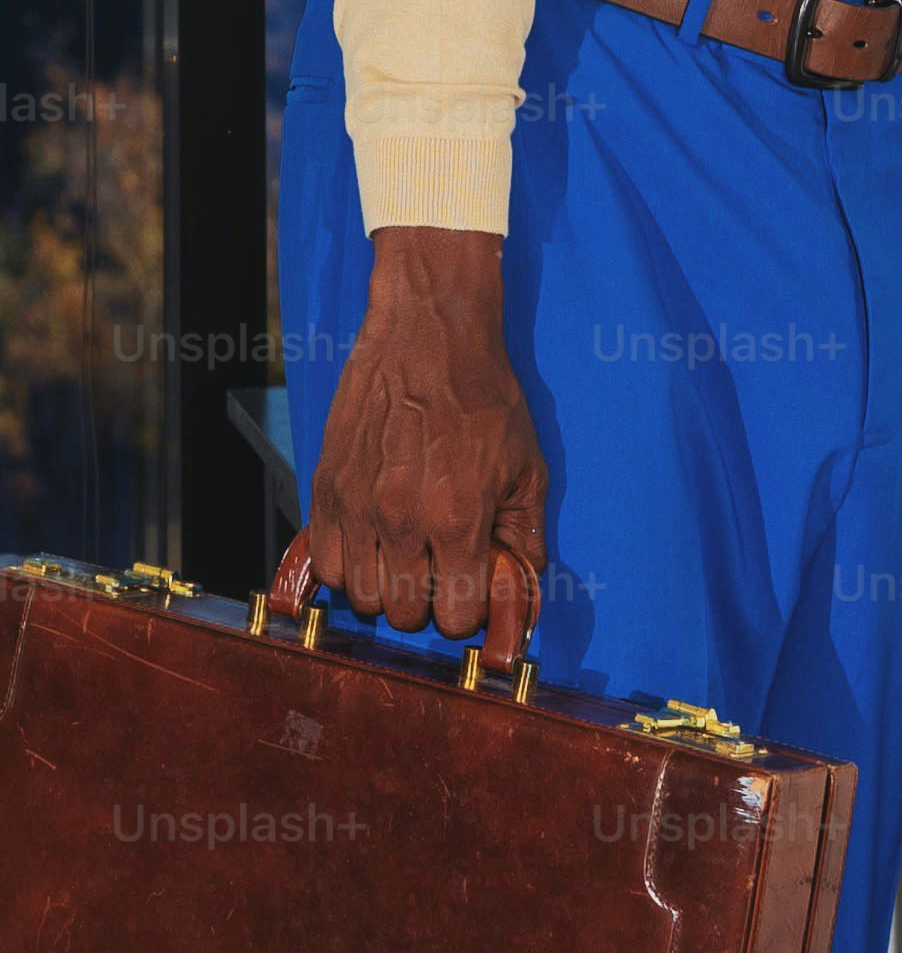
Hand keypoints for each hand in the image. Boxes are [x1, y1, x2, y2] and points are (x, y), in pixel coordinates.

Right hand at [306, 226, 547, 644]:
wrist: (428, 335)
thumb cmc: (484, 397)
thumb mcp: (527, 463)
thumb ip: (527, 533)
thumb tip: (523, 585)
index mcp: (458, 518)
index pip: (455, 617)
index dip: (466, 612)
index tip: (469, 592)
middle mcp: (402, 521)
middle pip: (404, 615)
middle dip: (426, 604)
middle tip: (437, 574)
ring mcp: (358, 506)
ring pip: (361, 597)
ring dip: (385, 589)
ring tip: (403, 559)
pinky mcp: (326, 487)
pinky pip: (324, 563)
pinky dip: (347, 566)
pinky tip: (370, 543)